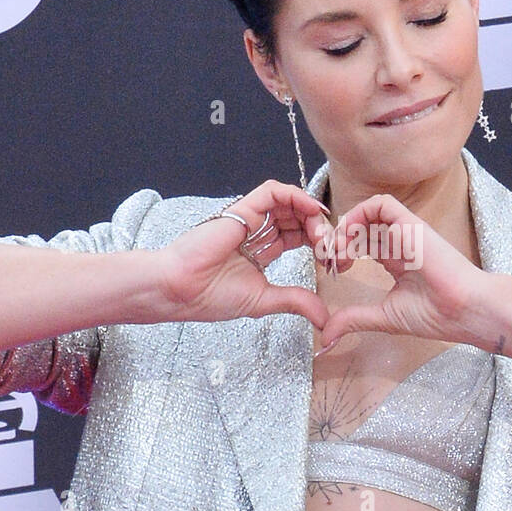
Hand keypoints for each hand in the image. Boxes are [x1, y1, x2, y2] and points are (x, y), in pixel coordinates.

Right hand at [150, 180, 331, 327]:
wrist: (180, 289)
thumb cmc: (211, 296)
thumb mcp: (264, 301)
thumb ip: (295, 302)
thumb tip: (324, 319)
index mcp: (258, 252)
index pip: (295, 237)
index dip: (316, 244)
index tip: (330, 259)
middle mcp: (255, 233)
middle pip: (296, 218)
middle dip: (318, 229)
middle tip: (331, 246)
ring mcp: (248, 219)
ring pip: (288, 203)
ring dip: (311, 213)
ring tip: (322, 233)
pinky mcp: (242, 209)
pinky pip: (273, 192)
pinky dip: (296, 195)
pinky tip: (311, 210)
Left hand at [317, 194, 490, 348]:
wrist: (464, 309)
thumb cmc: (436, 314)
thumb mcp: (384, 317)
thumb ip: (354, 319)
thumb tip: (326, 337)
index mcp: (397, 261)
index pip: (362, 244)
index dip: (341, 252)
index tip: (332, 270)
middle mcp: (400, 243)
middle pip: (361, 228)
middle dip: (337, 240)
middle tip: (328, 260)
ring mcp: (405, 232)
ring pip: (368, 212)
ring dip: (346, 227)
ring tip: (339, 251)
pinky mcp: (410, 224)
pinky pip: (381, 204)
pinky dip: (359, 214)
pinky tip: (351, 238)